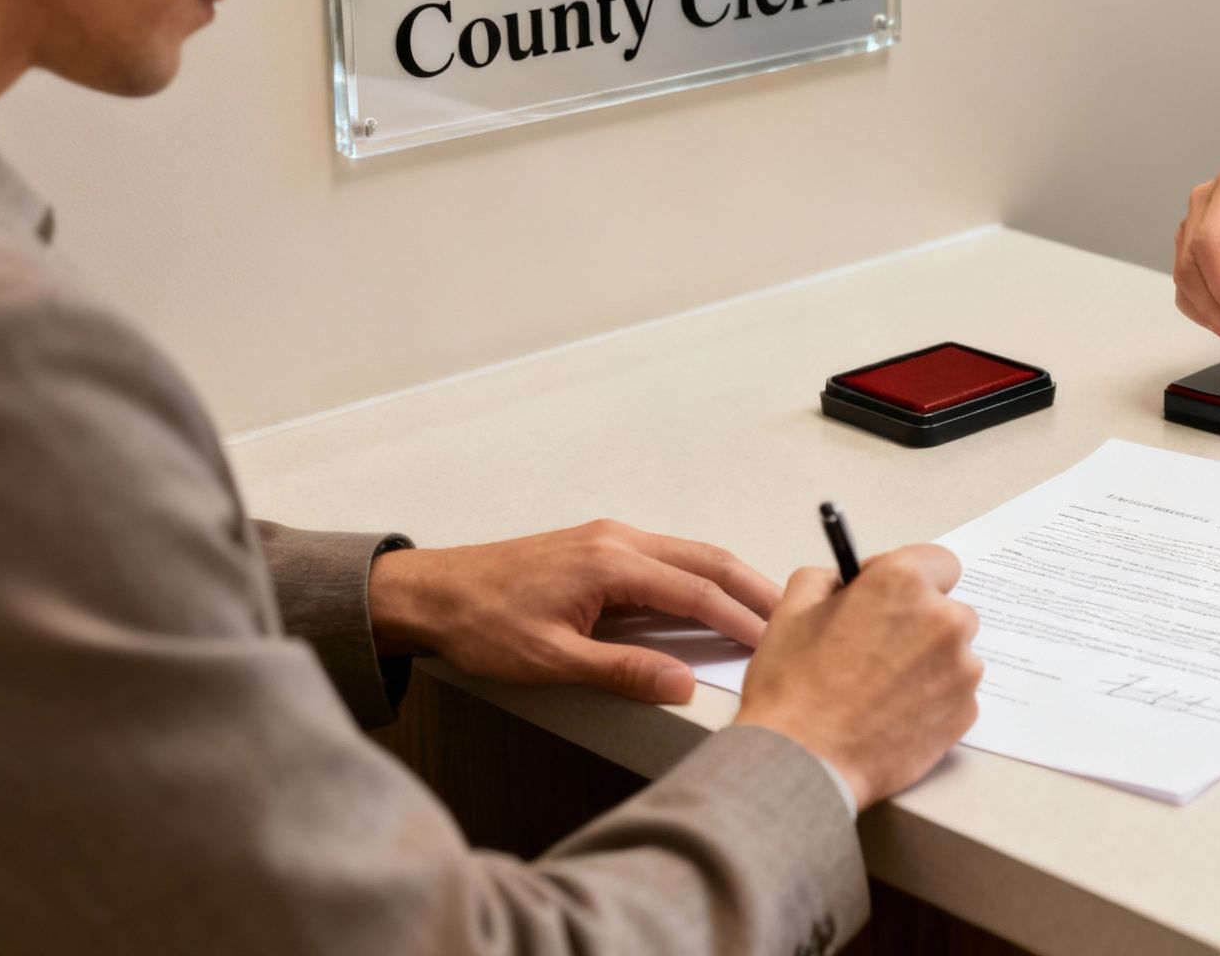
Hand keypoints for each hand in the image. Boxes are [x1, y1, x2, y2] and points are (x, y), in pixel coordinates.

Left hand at [367, 520, 780, 703]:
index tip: (773, 641)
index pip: (695, 592)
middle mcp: (617, 540)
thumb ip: (622, 670)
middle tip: (790, 615)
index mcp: (610, 563)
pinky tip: (708, 598)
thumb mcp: (552, 659)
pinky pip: (666, 556)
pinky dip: (698, 575)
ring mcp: (608, 539)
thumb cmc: (481, 622)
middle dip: (752, 586)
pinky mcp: (598, 546)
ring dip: (728, 579)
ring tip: (762, 608)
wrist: (430, 592)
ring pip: (688, 553)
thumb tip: (682, 681)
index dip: (740, 619)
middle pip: (705, 559)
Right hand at [732, 545, 981, 808]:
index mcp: (902, 583)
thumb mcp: (791, 610)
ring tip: (881, 689)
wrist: (804, 760)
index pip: (938, 561)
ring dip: (928, 663)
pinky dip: (933, 700)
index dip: (910, 577)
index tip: (888, 596)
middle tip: (878, 648)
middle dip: (920, 623)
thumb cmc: (793, 688)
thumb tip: (844, 581)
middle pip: (948, 609)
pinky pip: (955, 694)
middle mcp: (943, 620)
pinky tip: (893, 714)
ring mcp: (961, 669)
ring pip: (954, 654)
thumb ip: (826, 579)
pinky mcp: (966, 712)